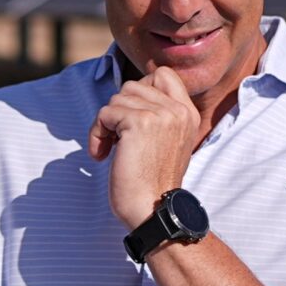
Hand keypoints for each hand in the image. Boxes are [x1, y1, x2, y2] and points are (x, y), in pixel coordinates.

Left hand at [88, 71, 203, 227]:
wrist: (153, 211)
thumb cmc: (152, 183)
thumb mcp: (167, 142)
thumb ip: (159, 116)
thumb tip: (128, 95)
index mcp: (188, 114)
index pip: (163, 74)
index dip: (140, 89)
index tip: (132, 118)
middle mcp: (178, 111)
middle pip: (133, 85)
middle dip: (119, 110)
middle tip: (118, 138)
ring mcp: (161, 115)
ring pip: (117, 97)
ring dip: (106, 123)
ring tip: (110, 148)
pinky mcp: (139, 123)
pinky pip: (105, 113)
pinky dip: (97, 133)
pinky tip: (102, 154)